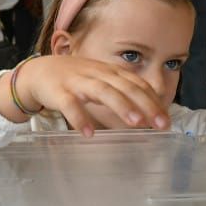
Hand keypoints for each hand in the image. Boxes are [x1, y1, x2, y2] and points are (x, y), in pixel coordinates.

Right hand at [0, 55, 170, 135]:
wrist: (39, 72)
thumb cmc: (76, 80)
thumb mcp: (102, 81)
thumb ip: (122, 93)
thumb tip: (148, 114)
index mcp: (110, 72)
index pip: (137, 84)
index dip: (153, 100)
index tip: (166, 120)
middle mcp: (97, 73)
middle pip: (125, 87)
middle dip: (145, 104)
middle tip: (160, 124)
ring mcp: (78, 81)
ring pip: (102, 91)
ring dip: (121, 106)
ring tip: (136, 123)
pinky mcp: (58, 92)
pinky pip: (70, 104)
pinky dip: (79, 118)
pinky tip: (88, 133)